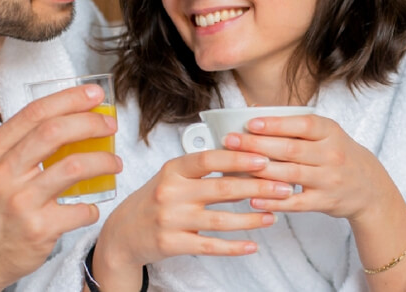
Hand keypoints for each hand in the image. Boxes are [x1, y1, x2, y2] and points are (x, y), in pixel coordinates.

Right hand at [0, 84, 121, 290]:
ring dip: (104, 161)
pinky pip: (81, 210)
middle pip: (55, 132)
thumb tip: (71, 116)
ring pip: (74, 167)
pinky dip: (93, 206)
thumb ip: (23, 142)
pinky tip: (92, 206)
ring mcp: (21, 202)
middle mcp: (3, 172)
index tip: (95, 95)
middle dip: (91, 123)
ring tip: (115, 163)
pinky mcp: (39, 229)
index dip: (70, 98)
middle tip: (110, 125)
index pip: (35, 112)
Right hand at [91, 150, 292, 290]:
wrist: (123, 234)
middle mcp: (170, 192)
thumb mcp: (171, 178)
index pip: (208, 158)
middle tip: (282, 187)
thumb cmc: (154, 201)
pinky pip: (210, 246)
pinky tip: (253, 244)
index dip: (237, 158)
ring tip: (273, 215)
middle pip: (221, 188)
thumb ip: (200, 170)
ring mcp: (171, 219)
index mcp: (172, 170)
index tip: (263, 159)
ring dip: (252, 218)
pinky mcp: (172, 243)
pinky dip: (234, 246)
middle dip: (257, 187)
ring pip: (220, 220)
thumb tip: (243, 160)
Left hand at [225, 114, 395, 223]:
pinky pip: (296, 202)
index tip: (250, 124)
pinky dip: (273, 201)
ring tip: (234, 166)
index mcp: (331, 132)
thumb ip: (295, 124)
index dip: (275, 125)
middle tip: (231, 141)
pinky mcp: (325, 202)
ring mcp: (329, 179)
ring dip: (259, 171)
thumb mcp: (327, 133)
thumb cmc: (338, 154)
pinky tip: (253, 198)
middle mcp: (332, 154)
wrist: (370, 187)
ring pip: (289, 174)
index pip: (302, 125)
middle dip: (257, 146)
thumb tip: (254, 111)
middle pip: (290, 150)